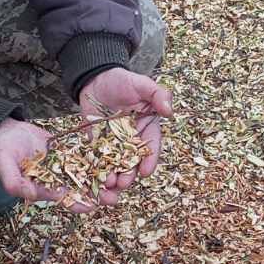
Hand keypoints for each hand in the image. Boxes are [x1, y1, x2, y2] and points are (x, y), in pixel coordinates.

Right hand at [0, 118, 112, 212]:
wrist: (7, 131)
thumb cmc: (3, 149)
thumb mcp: (4, 164)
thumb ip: (14, 181)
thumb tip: (30, 196)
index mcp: (41, 188)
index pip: (61, 198)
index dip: (76, 203)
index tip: (91, 206)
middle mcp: (54, 180)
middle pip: (78, 190)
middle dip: (96, 195)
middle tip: (114, 198)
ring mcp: (62, 166)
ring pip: (84, 175)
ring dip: (101, 180)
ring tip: (120, 182)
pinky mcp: (67, 153)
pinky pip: (83, 158)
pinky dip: (97, 160)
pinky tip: (113, 160)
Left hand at [78, 68, 173, 190]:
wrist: (95, 79)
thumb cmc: (122, 80)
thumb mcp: (142, 84)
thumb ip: (158, 94)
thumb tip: (170, 111)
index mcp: (147, 127)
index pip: (151, 147)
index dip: (150, 161)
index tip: (146, 172)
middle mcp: (132, 139)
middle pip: (133, 161)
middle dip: (129, 174)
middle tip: (123, 183)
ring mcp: (114, 144)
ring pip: (116, 165)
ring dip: (113, 176)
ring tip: (108, 184)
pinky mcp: (97, 144)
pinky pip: (98, 160)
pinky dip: (97, 170)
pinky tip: (93, 178)